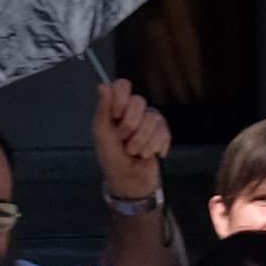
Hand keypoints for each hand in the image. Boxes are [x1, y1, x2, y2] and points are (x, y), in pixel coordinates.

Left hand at [91, 78, 170, 210]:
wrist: (127, 180)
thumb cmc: (111, 157)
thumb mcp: (102, 134)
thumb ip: (103, 110)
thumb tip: (102, 85)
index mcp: (118, 107)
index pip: (123, 85)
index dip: (121, 99)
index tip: (116, 116)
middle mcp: (135, 110)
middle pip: (139, 101)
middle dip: (129, 126)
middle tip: (123, 140)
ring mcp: (150, 121)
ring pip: (152, 118)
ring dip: (140, 142)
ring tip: (134, 151)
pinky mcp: (163, 133)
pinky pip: (163, 132)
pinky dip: (153, 148)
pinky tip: (147, 155)